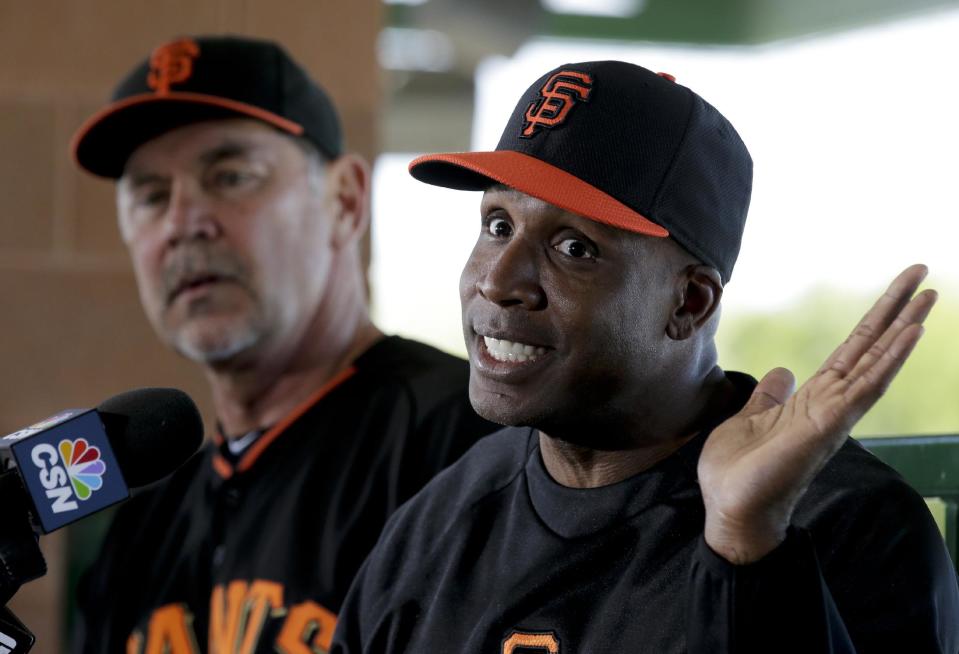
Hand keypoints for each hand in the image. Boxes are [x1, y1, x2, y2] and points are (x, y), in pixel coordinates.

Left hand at [698, 264, 936, 563]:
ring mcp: (832, 416)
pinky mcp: (825, 427)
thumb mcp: (749, 420)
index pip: (851, 352)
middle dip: (896, 312)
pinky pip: (864, 388)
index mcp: (812, 400)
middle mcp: (831, 405)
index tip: (897, 293)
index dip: (874, 323)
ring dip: (902, 329)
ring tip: (927, 296)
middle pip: (870, 349)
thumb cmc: (739, 473)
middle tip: (924, 274)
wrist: (730, 511)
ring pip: (876, 363)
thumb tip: (782, 372)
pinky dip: (887, 361)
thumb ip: (770, 396)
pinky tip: (908, 335)